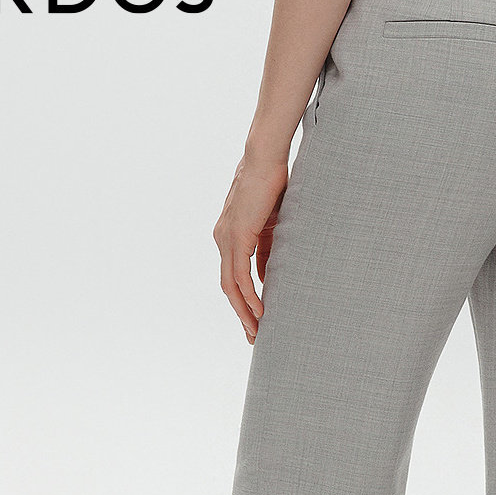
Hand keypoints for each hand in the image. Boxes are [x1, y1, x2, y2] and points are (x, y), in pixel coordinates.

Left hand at [213, 151, 288, 342]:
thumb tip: (266, 276)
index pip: (234, 276)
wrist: (265, 158)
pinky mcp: (236, 236)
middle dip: (241, 314)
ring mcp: (226, 238)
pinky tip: (259, 311)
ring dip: (244, 311)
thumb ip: (267, 250)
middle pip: (229, 287)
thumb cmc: (272, 183)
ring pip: (231, 286)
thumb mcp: (273, 224)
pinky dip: (248, 295)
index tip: (255, 320)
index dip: (243, 301)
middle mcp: (222, 239)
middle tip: (253, 336)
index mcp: (230, 235)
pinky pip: (240, 275)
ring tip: (256, 331)